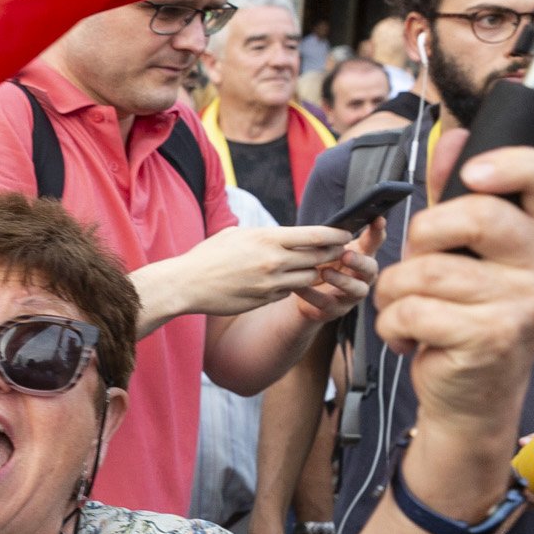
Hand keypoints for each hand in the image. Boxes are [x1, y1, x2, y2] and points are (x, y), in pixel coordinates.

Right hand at [171, 224, 361, 317]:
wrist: (187, 285)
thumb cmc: (208, 256)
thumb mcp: (237, 234)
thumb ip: (265, 235)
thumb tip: (286, 235)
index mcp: (268, 238)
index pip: (316, 235)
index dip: (336, 234)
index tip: (346, 233)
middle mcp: (274, 261)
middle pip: (320, 257)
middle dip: (333, 253)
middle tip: (341, 250)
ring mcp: (271, 283)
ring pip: (310, 277)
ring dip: (316, 272)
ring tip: (319, 266)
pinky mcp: (266, 299)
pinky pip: (291, 291)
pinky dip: (294, 285)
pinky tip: (291, 280)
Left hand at [288, 230, 378, 324]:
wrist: (306, 294)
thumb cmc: (321, 264)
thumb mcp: (325, 248)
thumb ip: (331, 238)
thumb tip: (331, 226)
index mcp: (361, 255)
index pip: (374, 242)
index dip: (378, 232)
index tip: (378, 220)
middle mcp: (362, 276)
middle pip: (371, 268)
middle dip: (360, 261)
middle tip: (346, 254)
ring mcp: (352, 295)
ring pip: (357, 289)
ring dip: (342, 280)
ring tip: (325, 272)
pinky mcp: (336, 310)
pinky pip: (327, 303)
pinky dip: (313, 294)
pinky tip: (300, 286)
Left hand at [375, 145, 533, 445]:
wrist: (474, 400)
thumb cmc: (467, 315)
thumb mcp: (471, 254)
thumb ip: (458, 195)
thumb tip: (452, 137)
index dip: (513, 162)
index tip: (474, 171)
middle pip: (478, 216)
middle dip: (422, 235)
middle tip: (418, 262)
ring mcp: (524, 305)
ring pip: (428, 269)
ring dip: (397, 289)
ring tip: (410, 308)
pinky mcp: (490, 339)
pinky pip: (412, 309)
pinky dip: (392, 325)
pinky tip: (411, 338)